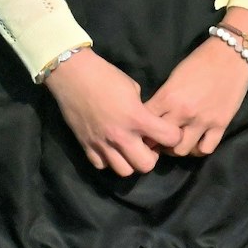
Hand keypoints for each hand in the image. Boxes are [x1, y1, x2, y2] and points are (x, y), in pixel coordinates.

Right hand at [42, 49, 181, 175]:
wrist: (73, 76)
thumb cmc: (106, 76)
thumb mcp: (133, 89)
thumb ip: (142, 110)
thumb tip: (147, 122)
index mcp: (137, 118)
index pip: (169, 138)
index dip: (174, 136)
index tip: (170, 132)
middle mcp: (121, 136)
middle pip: (146, 165)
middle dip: (152, 157)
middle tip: (148, 145)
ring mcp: (102, 144)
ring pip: (124, 171)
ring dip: (130, 162)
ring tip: (129, 149)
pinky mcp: (86, 147)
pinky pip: (102, 166)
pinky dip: (109, 160)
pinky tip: (110, 148)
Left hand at [147, 35, 247, 156]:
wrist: (231, 54)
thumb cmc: (200, 60)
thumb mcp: (174, 76)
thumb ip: (164, 98)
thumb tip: (155, 115)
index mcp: (168, 97)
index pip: (145, 122)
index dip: (141, 128)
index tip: (143, 129)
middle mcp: (183, 112)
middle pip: (160, 140)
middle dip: (156, 142)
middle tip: (158, 139)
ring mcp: (202, 121)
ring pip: (181, 150)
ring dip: (176, 148)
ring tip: (177, 142)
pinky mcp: (220, 125)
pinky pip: (206, 149)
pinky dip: (199, 149)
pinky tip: (197, 142)